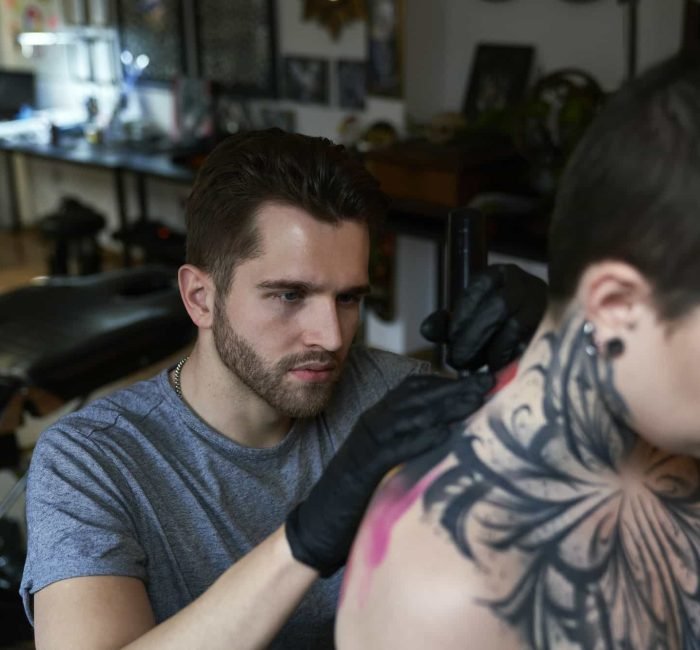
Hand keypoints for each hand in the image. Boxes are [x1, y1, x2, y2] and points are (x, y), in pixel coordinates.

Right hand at [285, 372, 493, 576]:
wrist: (318, 526)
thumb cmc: (357, 495)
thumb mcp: (387, 461)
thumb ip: (410, 444)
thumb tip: (451, 437)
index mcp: (378, 419)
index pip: (414, 388)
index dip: (448, 382)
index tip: (481, 380)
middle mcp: (372, 423)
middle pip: (416, 396)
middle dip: (454, 388)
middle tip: (488, 382)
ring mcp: (365, 444)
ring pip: (408, 415)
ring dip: (444, 406)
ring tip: (475, 401)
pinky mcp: (362, 469)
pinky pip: (393, 449)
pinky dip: (419, 439)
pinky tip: (444, 434)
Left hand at [421, 264, 547, 371]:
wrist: (542, 330)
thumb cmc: (495, 326)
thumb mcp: (467, 320)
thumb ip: (445, 324)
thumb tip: (426, 330)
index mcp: (500, 274)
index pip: (479, 286)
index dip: (463, 313)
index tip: (451, 337)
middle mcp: (524, 283)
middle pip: (499, 306)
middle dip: (474, 336)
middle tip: (459, 359)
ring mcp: (543, 305)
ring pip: (516, 326)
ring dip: (492, 350)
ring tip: (478, 366)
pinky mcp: (554, 328)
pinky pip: (532, 344)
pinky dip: (511, 357)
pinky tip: (498, 367)